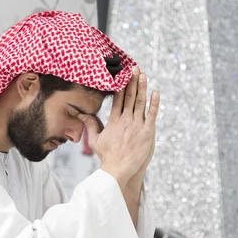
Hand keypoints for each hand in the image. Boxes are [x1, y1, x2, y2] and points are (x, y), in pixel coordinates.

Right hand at [79, 66, 159, 187]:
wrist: (118, 170)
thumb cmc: (107, 156)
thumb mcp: (95, 140)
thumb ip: (91, 125)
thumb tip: (82, 115)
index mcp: (114, 120)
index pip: (118, 98)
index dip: (121, 85)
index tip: (123, 74)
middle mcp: (125, 120)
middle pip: (129, 96)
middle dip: (132, 81)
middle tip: (134, 67)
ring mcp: (137, 125)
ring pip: (140, 102)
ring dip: (142, 87)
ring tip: (143, 74)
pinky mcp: (147, 132)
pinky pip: (152, 114)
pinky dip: (154, 103)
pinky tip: (155, 92)